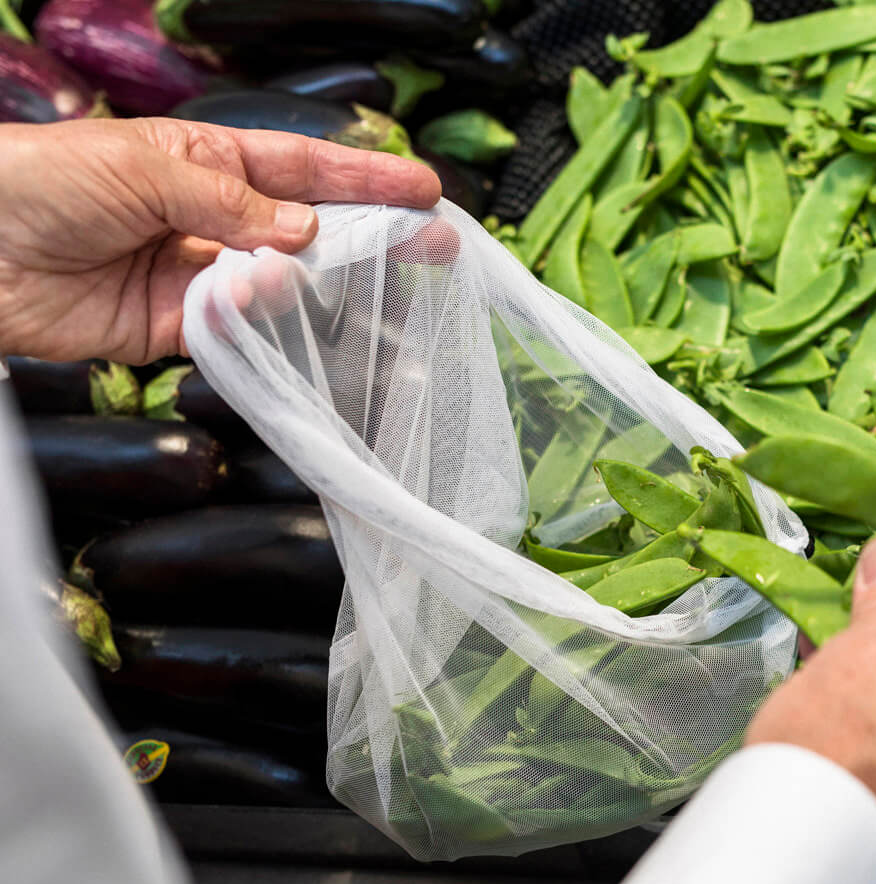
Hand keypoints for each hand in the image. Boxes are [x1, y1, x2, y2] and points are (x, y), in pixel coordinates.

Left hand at [0, 118, 441, 364]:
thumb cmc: (45, 181)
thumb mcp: (144, 167)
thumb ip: (230, 202)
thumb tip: (303, 234)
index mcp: (209, 161)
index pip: (305, 170)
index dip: (367, 181)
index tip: (424, 191)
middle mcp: (214, 219)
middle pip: (311, 232)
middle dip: (373, 239)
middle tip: (434, 251)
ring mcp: (199, 276)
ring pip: (281, 287)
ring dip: (310, 285)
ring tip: (337, 282)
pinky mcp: (175, 329)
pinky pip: (235, 332)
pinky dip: (254, 324)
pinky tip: (260, 305)